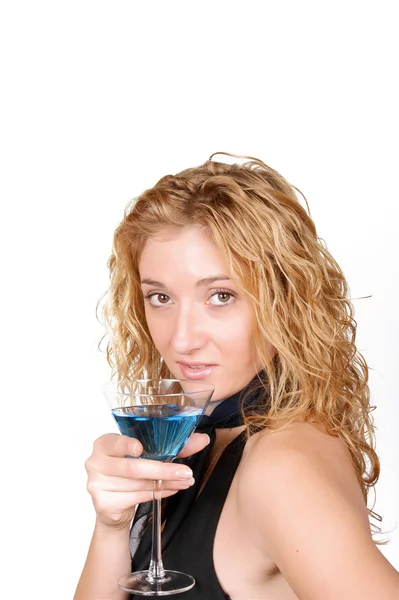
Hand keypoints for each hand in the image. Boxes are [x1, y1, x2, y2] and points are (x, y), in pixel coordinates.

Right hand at [85, 432, 209, 528]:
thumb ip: (172, 445)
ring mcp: (97, 485)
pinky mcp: (104, 504)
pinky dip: (158, 494)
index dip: (126, 445)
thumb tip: (202, 439)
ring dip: (166, 484)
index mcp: (103, 444)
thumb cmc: (130, 471)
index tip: (140, 448)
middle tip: (185, 472)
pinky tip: (170, 490)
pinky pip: (137, 498)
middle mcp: (95, 462)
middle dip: (163, 470)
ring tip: (184, 481)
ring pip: (138, 484)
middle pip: (132, 467)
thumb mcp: (147, 454)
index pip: (113, 442)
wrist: (113, 506)